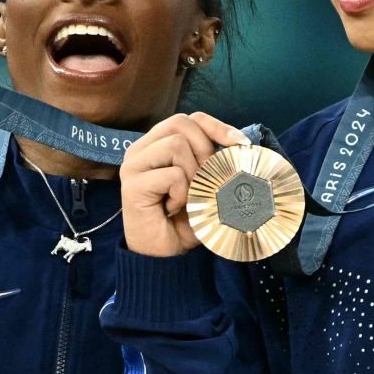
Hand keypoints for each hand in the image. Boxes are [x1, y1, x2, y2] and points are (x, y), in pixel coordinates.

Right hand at [118, 112, 250, 257]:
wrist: (162, 254)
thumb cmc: (182, 219)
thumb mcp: (203, 183)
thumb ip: (212, 161)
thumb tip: (240, 145)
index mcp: (155, 145)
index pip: (188, 119)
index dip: (216, 126)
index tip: (239, 143)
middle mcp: (140, 150)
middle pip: (180, 124)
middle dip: (204, 149)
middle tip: (206, 179)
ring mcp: (133, 165)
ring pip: (176, 145)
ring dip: (192, 174)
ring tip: (186, 196)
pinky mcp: (132, 184)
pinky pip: (172, 175)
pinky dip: (182, 194)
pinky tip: (172, 208)